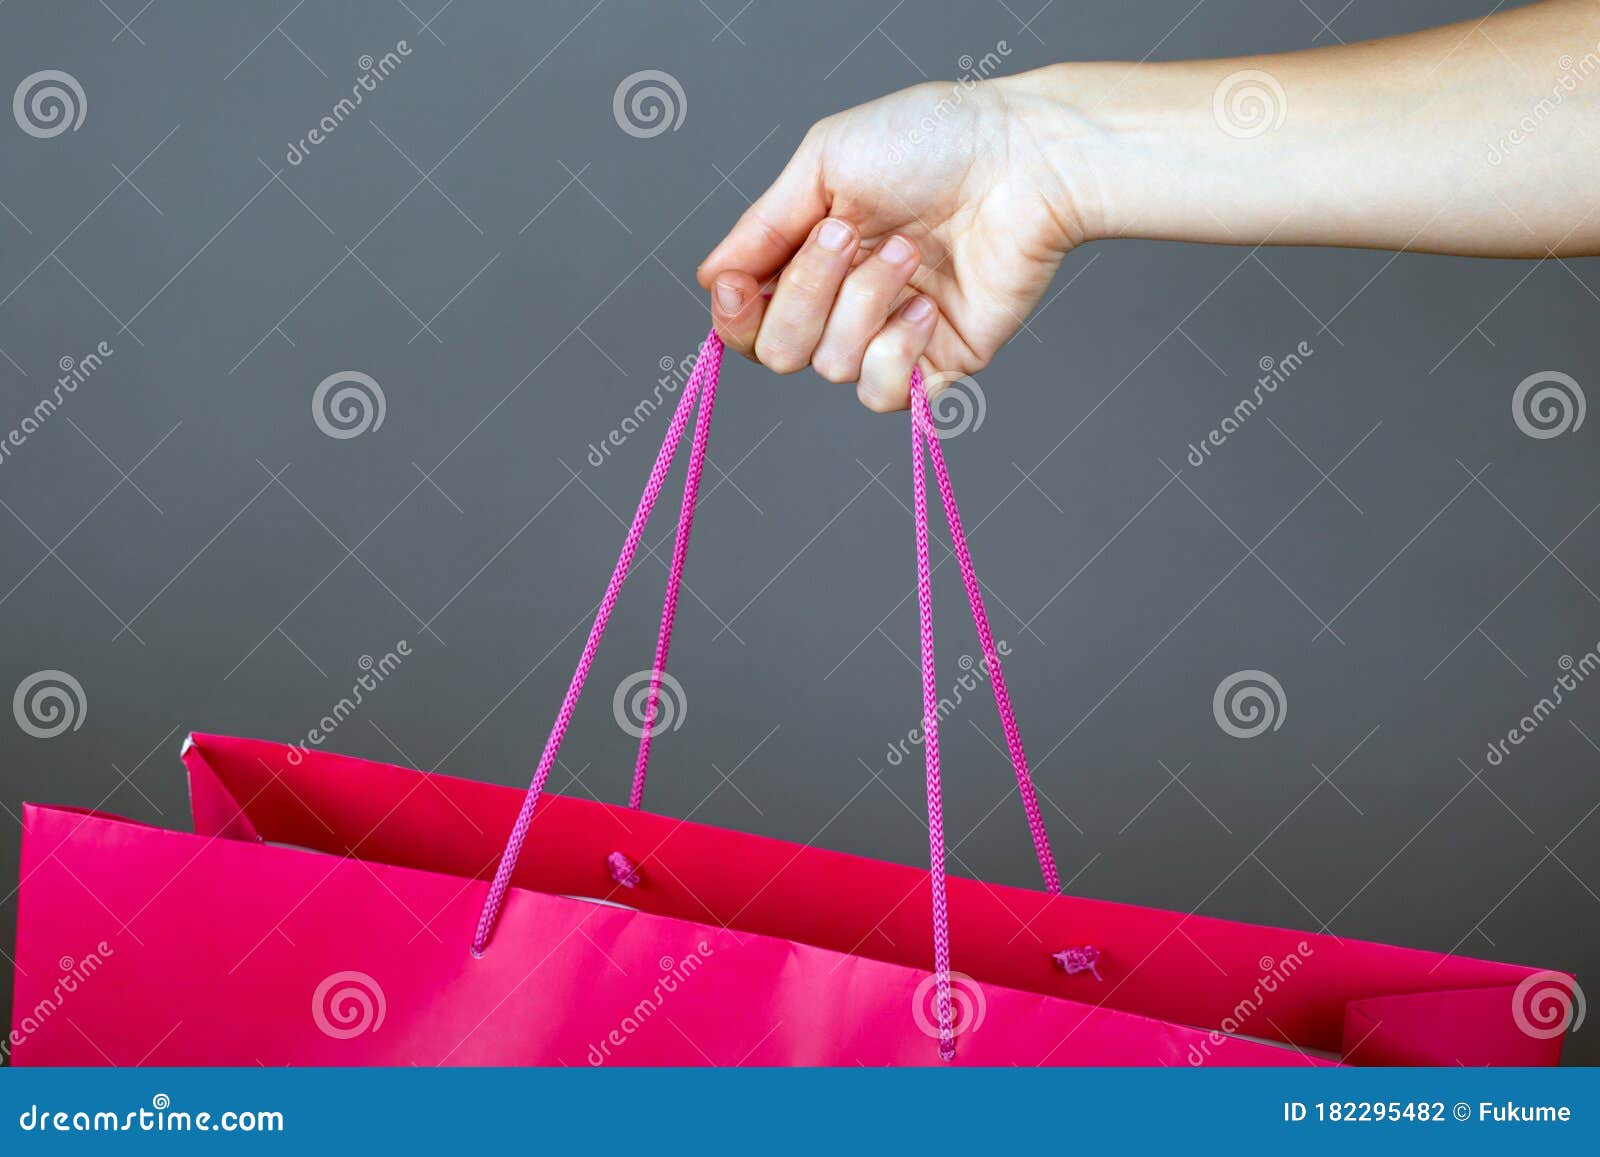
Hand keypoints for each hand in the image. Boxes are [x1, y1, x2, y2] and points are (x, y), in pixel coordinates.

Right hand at [697, 78, 1087, 410]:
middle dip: (805, 295)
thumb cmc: (933, 140)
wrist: (1024, 158)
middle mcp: (845, 303)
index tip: (740, 284)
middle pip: (779, 353)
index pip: (748, 321)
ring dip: (864, 304)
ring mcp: (891, 335)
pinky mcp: (940, 362)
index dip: (735, 316)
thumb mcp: (824, 162)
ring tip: (909, 253)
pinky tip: (928, 306)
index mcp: (811, 257)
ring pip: (832, 367)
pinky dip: (897, 351)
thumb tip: (710, 278)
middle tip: (849, 235)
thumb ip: (762, 227)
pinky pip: (886, 394)